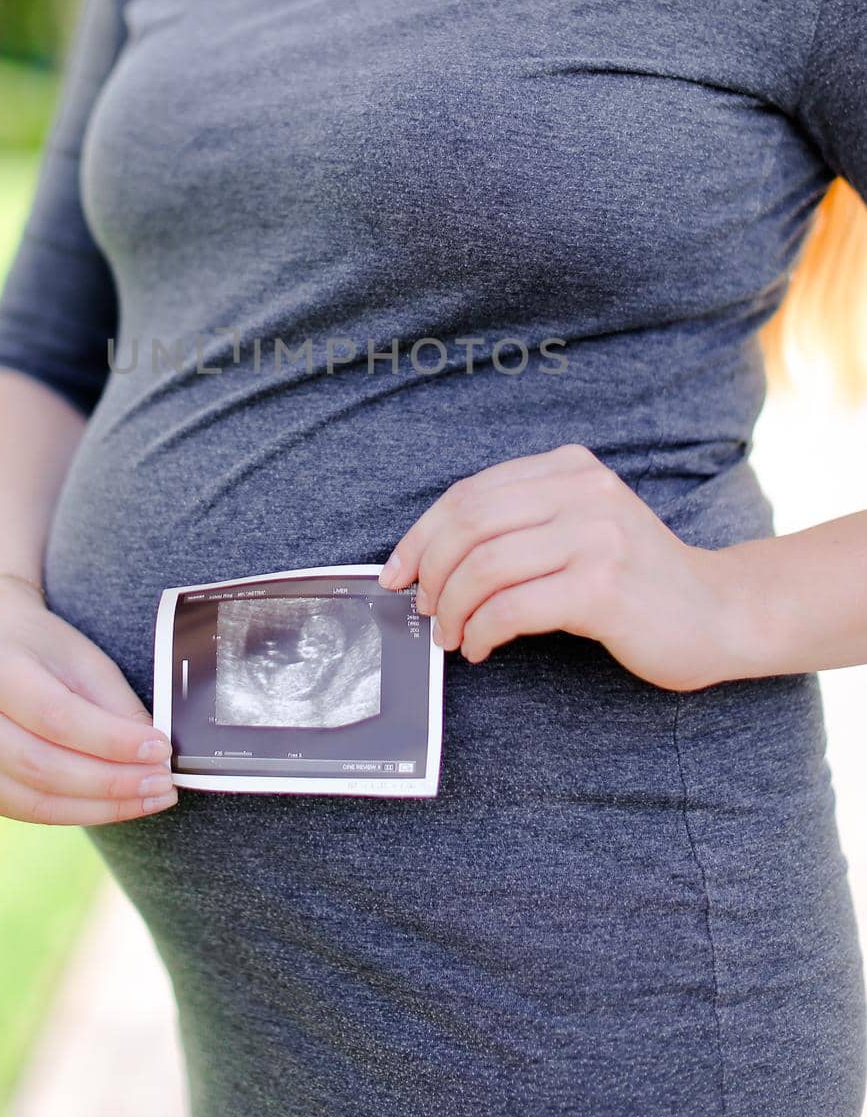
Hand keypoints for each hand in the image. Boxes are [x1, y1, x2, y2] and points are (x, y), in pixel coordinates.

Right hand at [0, 574, 177, 823]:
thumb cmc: (45, 650)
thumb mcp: (86, 660)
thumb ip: (116, 708)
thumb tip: (155, 758)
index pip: (56, 716)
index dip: (111, 739)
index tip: (160, 749)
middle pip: (42, 766)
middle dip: (111, 781)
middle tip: (162, 783)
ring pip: (35, 799)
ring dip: (100, 806)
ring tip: (149, 798)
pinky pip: (28, 811)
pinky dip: (78, 812)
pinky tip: (116, 805)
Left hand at [377, 444, 766, 692]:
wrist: (718, 613)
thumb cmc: (636, 580)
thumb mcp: (580, 527)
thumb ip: (521, 524)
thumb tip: (429, 559)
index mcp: (569, 468)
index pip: (470, 493)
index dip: (422, 535)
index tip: (397, 571)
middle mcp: (583, 490)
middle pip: (469, 523)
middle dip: (430, 571)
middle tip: (422, 608)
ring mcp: (596, 535)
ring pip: (484, 566)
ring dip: (452, 609)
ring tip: (452, 636)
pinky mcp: (603, 586)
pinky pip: (513, 608)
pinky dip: (482, 632)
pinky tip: (481, 648)